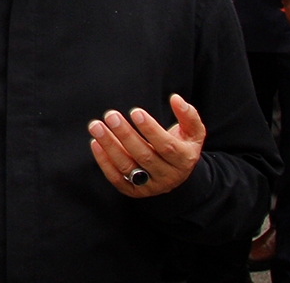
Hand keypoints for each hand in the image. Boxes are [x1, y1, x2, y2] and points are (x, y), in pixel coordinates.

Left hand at [89, 93, 205, 196]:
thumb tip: (175, 99)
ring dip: (110, 146)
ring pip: (128, 167)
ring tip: (96, 126)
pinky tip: (95, 143)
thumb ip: (188, 115)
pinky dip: (104, 162)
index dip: (151, 129)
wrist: (177, 174)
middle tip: (111, 115)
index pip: (167, 146)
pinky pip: (117, 179)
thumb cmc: (182, 145)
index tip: (135, 111)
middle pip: (145, 156)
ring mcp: (150, 186)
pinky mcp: (134, 191)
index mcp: (184, 160)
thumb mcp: (193, 132)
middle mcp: (167, 176)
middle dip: (126, 135)